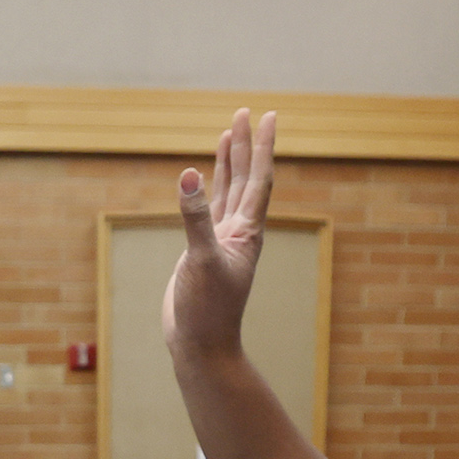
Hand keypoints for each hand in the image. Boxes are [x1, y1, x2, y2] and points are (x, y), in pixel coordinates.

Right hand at [163, 108, 276, 362]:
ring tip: (229, 134)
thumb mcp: (200, 260)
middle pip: (245, 179)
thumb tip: (190, 175)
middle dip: (245, 147)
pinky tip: (203, 178)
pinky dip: (208, 190)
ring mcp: (221, 242)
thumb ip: (195, 217)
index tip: (268, 117)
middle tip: (246, 113)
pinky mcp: (202, 252)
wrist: (200, 345)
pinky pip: (208, 211)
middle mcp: (239, 233)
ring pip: (228, 193)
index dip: (263, 147)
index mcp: (247, 232)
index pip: (259, 179)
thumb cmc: (206, 310)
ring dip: (229, 164)